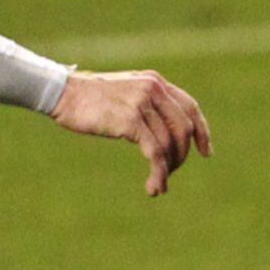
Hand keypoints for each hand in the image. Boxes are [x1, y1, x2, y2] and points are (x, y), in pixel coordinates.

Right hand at [51, 69, 213, 197]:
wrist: (64, 93)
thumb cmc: (89, 98)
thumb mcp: (125, 92)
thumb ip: (145, 104)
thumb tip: (161, 131)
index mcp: (155, 82)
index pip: (190, 107)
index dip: (202, 131)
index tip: (206, 152)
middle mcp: (153, 90)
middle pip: (184, 129)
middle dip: (182, 156)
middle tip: (170, 173)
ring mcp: (143, 104)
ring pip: (170, 144)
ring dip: (168, 170)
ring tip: (159, 186)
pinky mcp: (131, 121)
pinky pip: (155, 153)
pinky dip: (159, 173)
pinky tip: (153, 187)